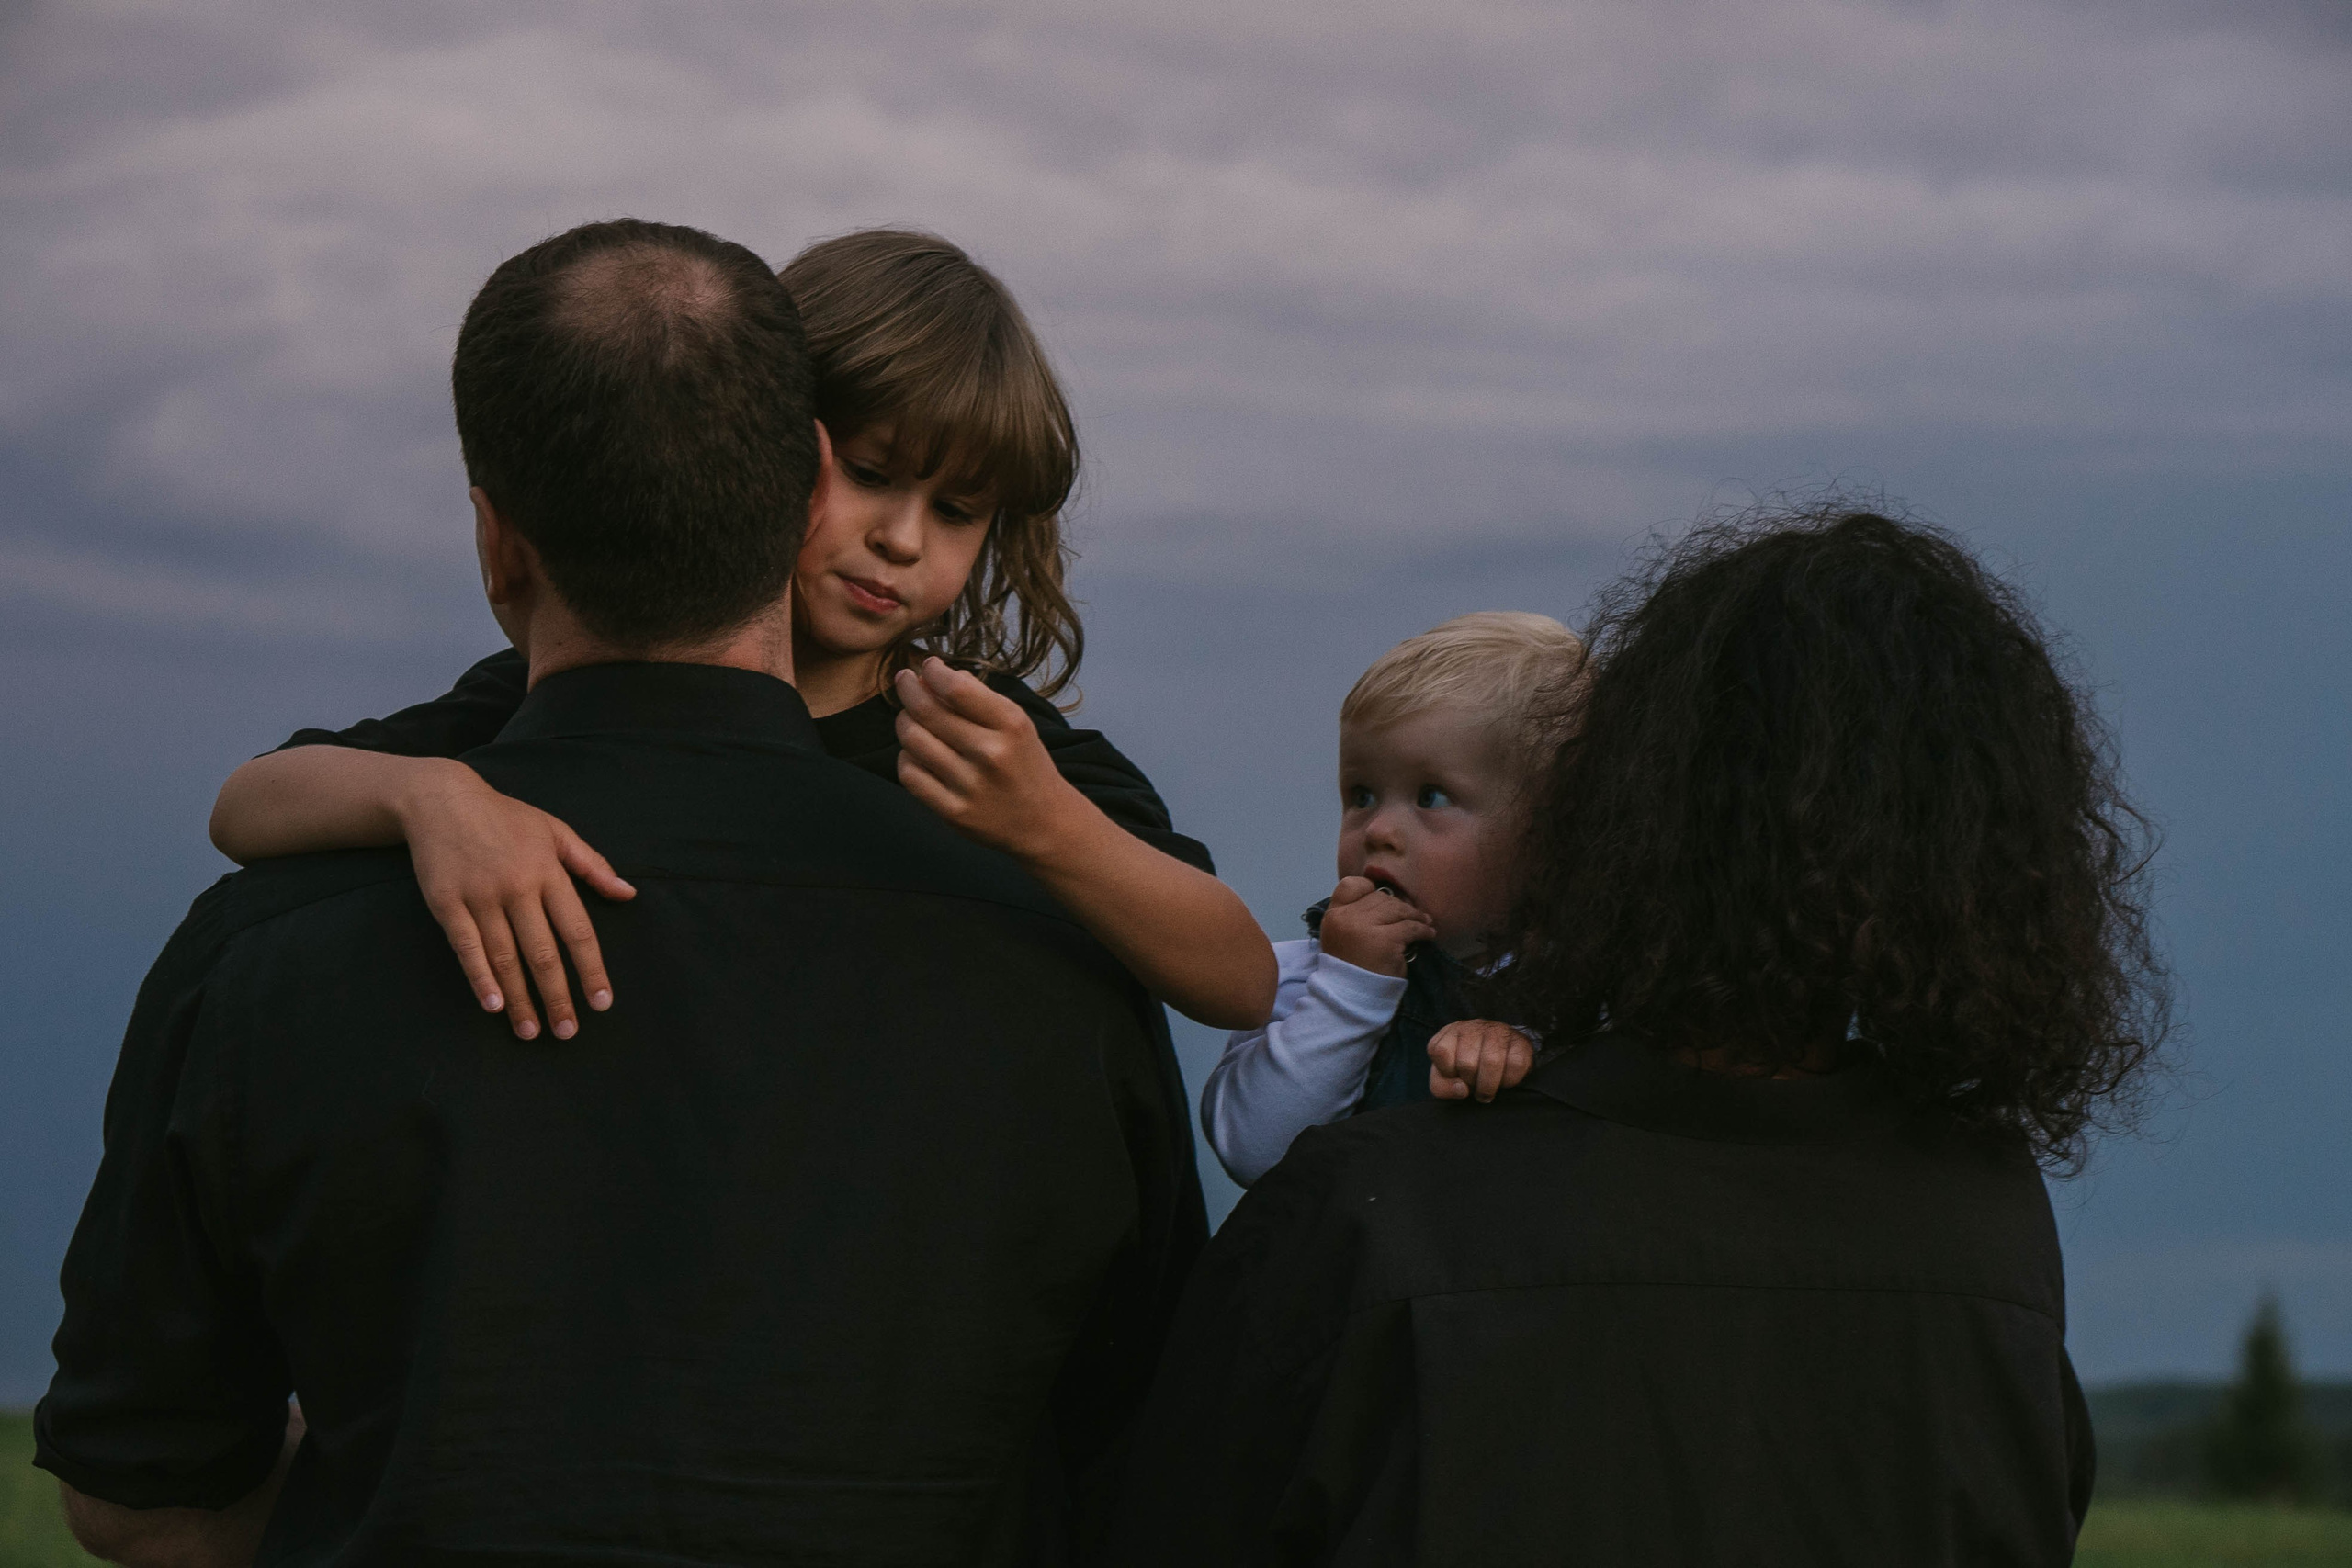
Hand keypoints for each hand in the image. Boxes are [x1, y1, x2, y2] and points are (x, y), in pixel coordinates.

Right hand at [394, 760, 634, 1040]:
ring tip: (530, 1031)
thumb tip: (629, 893)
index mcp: (549, 872)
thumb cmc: (505, 818)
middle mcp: (518, 887)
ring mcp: (480, 896)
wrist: (441, 799)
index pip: (578, 930)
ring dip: (520, 998)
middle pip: (543, 953)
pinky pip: (467, 947)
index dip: (592, 969)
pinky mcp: (446, 902)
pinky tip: (493, 1005)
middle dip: (557, 997)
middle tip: (567, 1032)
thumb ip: (593, 866)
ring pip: (505, 957)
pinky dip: (480, 978)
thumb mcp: (556, 832)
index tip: (602, 1003)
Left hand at [894, 658, 1085, 855]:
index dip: (933, 671)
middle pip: (927, 711)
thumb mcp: (1017, 724)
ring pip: (912, 740)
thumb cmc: (1025, 765)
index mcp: (1011, 725)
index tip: (928, 666)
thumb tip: (935, 674)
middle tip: (905, 681)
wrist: (1044, 822)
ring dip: (904, 722)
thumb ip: (979, 697)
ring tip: (911, 717)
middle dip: (908, 689)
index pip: (956, 688)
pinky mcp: (953, 812)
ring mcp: (970, 786)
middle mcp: (990, 754)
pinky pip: (910, 774)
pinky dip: (907, 757)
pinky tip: (917, 753)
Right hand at [1318, 875, 1435, 976]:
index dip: (1369, 889)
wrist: (1352, 998)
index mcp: (1333, 915)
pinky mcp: (1385, 940)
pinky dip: (1423, 930)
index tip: (1384, 900)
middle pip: (1378, 898)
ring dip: (1415, 915)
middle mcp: (1346, 917)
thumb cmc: (1351, 969)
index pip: (1349, 885)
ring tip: (1424, 922)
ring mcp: (1365, 927)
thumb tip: (1387, 901)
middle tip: (1413, 914)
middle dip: (1398, 905)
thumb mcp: (1343, 937)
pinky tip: (1429, 934)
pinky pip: (1410, 927)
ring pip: (1397, 909)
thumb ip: (1355, 917)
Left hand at [1428, 1019, 1534, 1102]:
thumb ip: (1441, 1087)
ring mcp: (1498, 1032)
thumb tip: (1462, 1089)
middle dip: (1471, 1082)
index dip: (1447, 1071)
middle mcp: (1474, 1028)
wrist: (1502, 1058)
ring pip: (1491, 1063)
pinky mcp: (1521, 1042)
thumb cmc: (1467, 1069)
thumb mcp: (1446, 1078)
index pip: (1440, 1051)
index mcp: (1450, 1033)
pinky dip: (1509, 1081)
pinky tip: (1504, 1079)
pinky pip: (1515, 1065)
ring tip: (1488, 1088)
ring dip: (1489, 1086)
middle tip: (1475, 1083)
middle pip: (1467, 1063)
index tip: (1455, 1074)